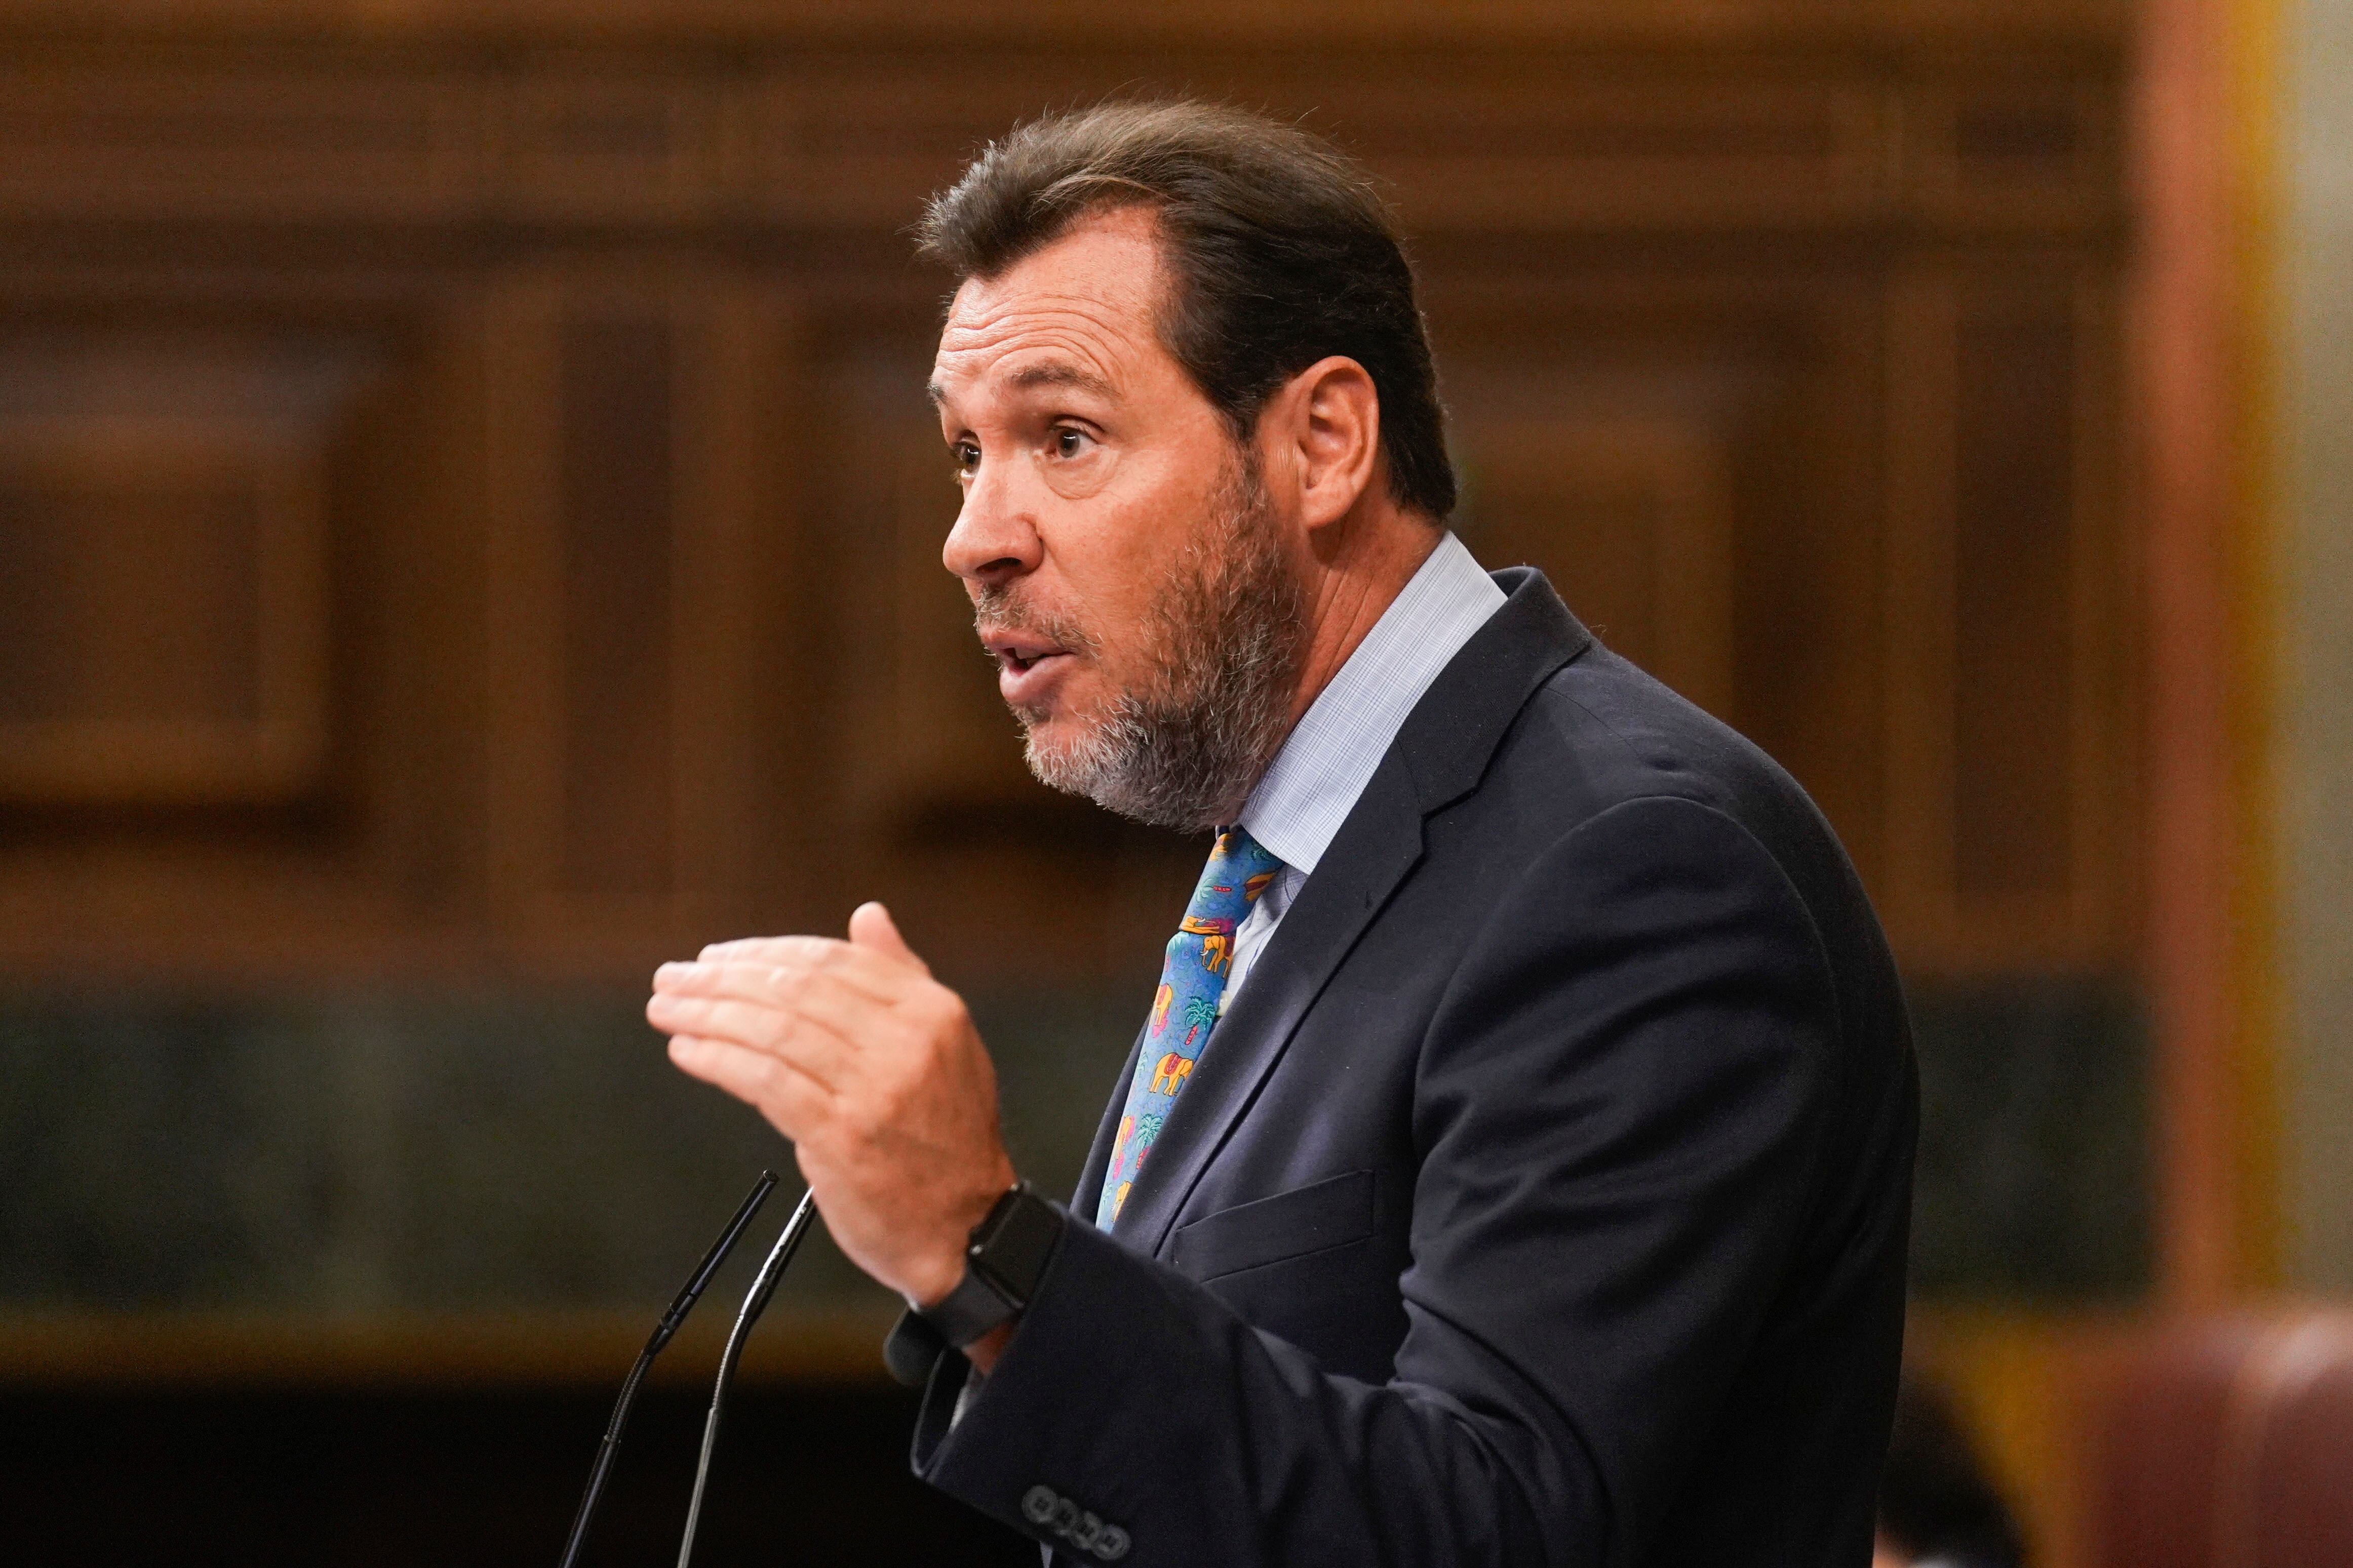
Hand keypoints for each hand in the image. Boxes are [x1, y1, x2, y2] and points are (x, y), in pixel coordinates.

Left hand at [648, 902, 1016, 1308]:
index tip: (717, 957)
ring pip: (773, 1031)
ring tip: (667, 1009)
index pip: (832, 961)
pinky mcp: (841, 1135)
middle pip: (795, 989)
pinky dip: (718, 1060)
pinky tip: (687, 1051)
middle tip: (673, 977)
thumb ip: (901, 978)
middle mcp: (907, 1041)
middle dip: (723, 978)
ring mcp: (875, 1088)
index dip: (765, 953)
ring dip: (708, 1015)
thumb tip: (868, 915)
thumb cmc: (944, 1139)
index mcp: (931, 1010)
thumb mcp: (944, 1046)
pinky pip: (765, 1081)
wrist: (964, 1228)